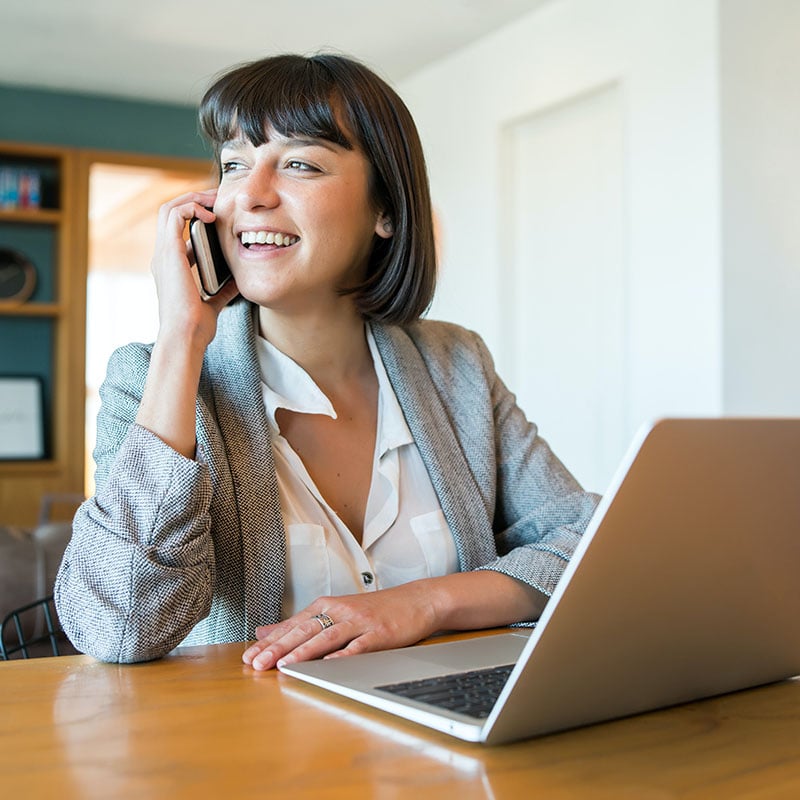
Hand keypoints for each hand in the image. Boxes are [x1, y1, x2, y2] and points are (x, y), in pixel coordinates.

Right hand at [134, 189, 238, 458]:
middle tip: (218, 197)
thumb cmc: (197, 327)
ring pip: (169, 208)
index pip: (177, 230)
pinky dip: (191, 207)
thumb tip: (239, 281)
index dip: (196, 216)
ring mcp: (164, 254)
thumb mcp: (214, 302)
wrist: (185, 336)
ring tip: (214, 199)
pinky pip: (174, 216)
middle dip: (194, 200)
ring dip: (192, 199)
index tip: (219, 213)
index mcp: (172, 266)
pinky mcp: (169, 253)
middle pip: (171, 212)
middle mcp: (164, 256)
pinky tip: (211, 215)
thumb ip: (223, 289)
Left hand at [242, 581, 441, 670]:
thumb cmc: (374, 610)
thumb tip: (264, 631)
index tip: (249, 656)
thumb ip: (300, 622)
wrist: (416, 601)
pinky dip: (343, 655)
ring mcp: (360, 622)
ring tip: (284, 665)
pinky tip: (329, 664)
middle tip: (257, 663)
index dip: (270, 640)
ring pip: (326, 636)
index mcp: (327, 605)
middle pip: (305, 629)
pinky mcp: (379, 634)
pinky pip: (358, 646)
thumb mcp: (335, 611)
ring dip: (304, 651)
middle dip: (279, 647)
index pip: (293, 624)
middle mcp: (340, 611)